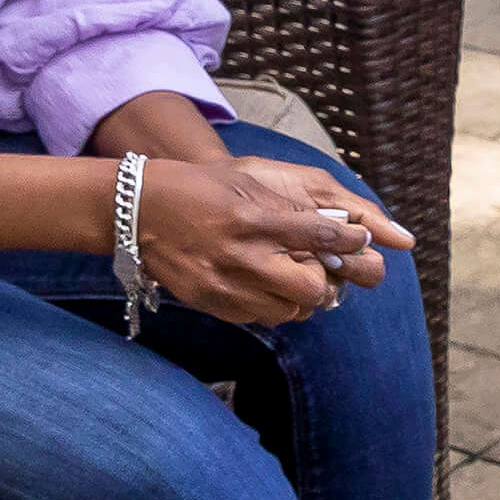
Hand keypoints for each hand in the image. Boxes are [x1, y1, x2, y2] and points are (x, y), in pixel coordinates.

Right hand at [138, 155, 412, 324]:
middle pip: (311, 288)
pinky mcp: (211, 302)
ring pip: (289, 310)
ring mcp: (226, 283)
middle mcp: (244, 255)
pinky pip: (259, 317)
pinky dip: (271, 306)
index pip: (322, 237)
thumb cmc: (199, 189)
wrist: (139, 210)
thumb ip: (288, 208)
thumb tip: (332, 229)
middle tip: (320, 271)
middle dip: (323, 281)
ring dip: (299, 297)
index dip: (350, 241)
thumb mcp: (247, 182)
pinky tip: (265, 288)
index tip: (360, 240)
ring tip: (292, 280)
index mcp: (256, 219)